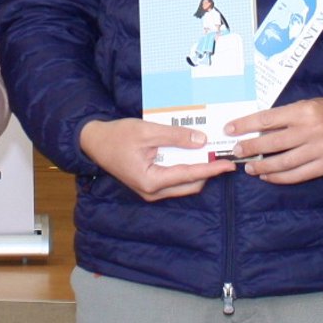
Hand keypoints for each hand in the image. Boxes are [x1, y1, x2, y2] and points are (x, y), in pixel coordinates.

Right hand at [79, 117, 234, 200]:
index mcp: (151, 181)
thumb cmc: (117, 136)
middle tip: (221, 155)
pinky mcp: (149, 185)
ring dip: (197, 170)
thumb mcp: (148, 131)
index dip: (211, 169)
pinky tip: (191, 154)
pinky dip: (186, 168)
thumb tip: (201, 141)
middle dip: (207, 171)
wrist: (94, 142)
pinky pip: (174, 180)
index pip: (189, 175)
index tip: (228, 165)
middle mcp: (152, 191)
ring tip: (209, 153)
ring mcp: (150, 191)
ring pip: (183, 184)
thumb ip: (175, 137)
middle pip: (190, 184)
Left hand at [227, 96, 322, 184]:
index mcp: (303, 111)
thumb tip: (256, 129)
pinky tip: (267, 176)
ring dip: (263, 166)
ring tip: (249, 167)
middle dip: (250, 147)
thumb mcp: (307, 105)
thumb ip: (285, 117)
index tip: (229, 129)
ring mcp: (319, 150)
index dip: (245, 125)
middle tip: (237, 151)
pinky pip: (298, 175)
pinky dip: (280, 177)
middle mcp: (311, 130)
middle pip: (272, 141)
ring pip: (284, 162)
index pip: (267, 119)